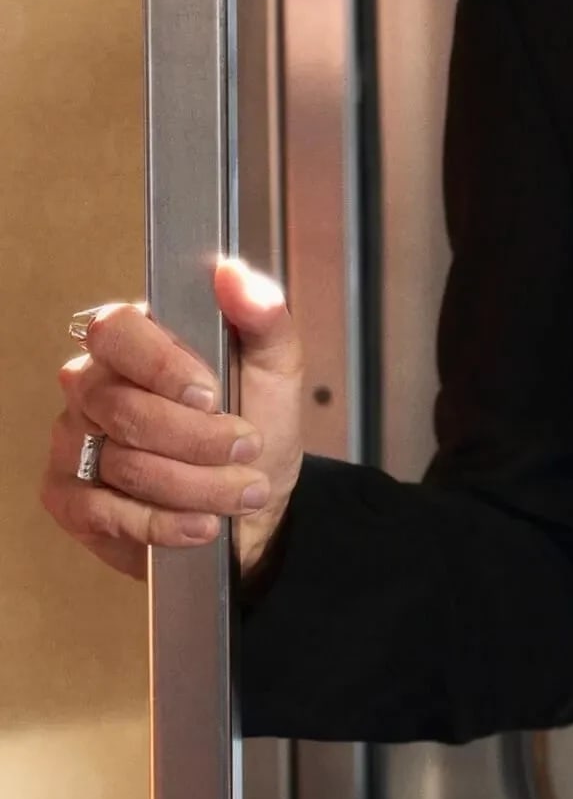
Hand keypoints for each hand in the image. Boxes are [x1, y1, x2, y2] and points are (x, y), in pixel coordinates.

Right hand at [43, 257, 306, 580]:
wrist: (255, 505)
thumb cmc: (256, 425)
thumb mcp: (275, 368)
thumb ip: (262, 317)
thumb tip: (232, 275)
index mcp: (135, 342)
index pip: (117, 332)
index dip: (161, 366)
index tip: (211, 396)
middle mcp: (92, 387)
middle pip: (125, 408)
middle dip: (199, 439)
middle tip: (247, 448)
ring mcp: (74, 442)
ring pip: (125, 464)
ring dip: (198, 485)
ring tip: (243, 490)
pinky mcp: (70, 499)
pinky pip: (107, 512)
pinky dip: (164, 523)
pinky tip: (201, 523)